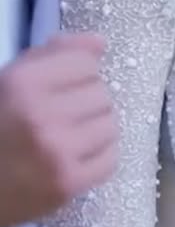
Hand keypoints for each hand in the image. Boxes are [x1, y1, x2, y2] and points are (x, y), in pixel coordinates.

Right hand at [0, 33, 118, 226]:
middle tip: (61, 118)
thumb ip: (54, 55)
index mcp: (22, 83)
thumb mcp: (12, 80)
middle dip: (86, 102)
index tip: (59, 89)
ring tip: (69, 137)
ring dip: (95, 129)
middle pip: (102, 93)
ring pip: (111, 125)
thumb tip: (100, 43)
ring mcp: (56, 151)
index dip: (77, 74)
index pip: (86, 63)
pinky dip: (97, 158)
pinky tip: (74, 158)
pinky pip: (110, 159)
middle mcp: (41, 114)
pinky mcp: (68, 184)